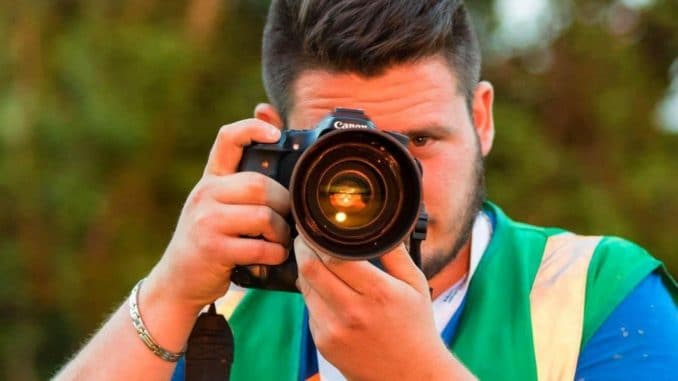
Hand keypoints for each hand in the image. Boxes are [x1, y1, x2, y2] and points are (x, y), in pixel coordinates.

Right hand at [146, 119, 290, 313]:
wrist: (177, 281)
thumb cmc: (210, 240)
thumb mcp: (218, 205)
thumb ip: (243, 182)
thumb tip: (272, 129)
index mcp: (211, 179)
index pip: (227, 139)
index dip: (252, 129)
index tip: (275, 134)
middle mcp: (205, 194)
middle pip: (260, 185)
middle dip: (283, 203)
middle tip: (287, 219)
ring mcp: (206, 221)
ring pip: (264, 216)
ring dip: (281, 233)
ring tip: (279, 241)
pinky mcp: (212, 249)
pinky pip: (259, 247)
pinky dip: (275, 254)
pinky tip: (272, 257)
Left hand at [295, 235, 472, 380]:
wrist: (409, 375)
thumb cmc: (416, 328)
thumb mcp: (415, 285)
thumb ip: (396, 253)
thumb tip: (381, 225)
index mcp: (378, 293)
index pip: (334, 257)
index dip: (318, 239)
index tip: (316, 229)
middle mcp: (353, 312)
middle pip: (310, 270)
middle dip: (304, 250)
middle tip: (306, 239)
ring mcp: (334, 330)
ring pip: (305, 289)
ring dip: (306, 272)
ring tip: (315, 263)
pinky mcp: (323, 343)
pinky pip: (310, 310)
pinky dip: (314, 297)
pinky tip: (328, 293)